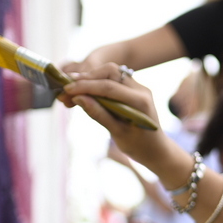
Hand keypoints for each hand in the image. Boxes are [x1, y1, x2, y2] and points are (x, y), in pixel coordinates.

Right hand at [60, 62, 175, 171]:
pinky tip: (82, 93)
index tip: (66, 90)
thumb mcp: (118, 134)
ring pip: (109, 73)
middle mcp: (141, 89)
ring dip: (89, 80)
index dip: (85, 87)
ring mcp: (137, 87)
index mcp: (140, 101)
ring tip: (70, 92)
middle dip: (86, 78)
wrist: (157, 150)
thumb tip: (78, 99)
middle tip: (66, 90)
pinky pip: (111, 81)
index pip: (108, 86)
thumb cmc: (140, 146)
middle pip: (109, 71)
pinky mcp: (132, 89)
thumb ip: (99, 114)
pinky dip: (96, 85)